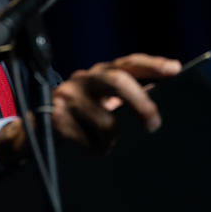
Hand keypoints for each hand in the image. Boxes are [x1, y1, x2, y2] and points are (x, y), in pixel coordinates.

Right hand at [0, 53, 180, 166]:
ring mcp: (66, 95)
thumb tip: (163, 93)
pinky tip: (83, 146)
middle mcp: (83, 78)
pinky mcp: (54, 115)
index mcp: (100, 74)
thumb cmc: (80, 119)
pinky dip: (90, 148)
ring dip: (111, 140)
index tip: (175, 70)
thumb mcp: (103, 103)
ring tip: (105, 147)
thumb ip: (127, 97)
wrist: (35, 133)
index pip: (128, 63)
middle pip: (117, 80)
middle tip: (153, 125)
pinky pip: (85, 138)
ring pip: (105, 120)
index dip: (152, 64)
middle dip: (140, 102)